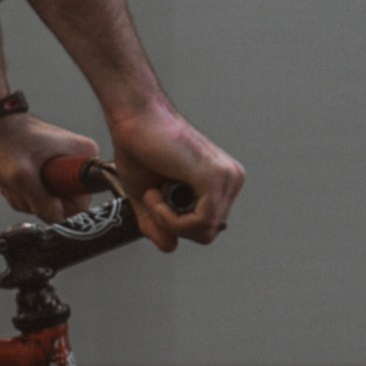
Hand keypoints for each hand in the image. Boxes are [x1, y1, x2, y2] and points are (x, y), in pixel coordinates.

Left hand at [0, 112, 106, 222]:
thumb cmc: (2, 143)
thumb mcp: (22, 177)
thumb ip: (43, 202)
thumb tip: (57, 218)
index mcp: (85, 155)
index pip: (82, 202)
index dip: (57, 203)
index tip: (38, 187)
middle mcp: (79, 161)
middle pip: (65, 204)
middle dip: (38, 202)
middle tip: (20, 185)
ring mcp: (64, 166)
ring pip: (50, 203)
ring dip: (26, 198)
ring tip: (13, 179)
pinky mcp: (50, 171)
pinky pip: (40, 197)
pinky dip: (22, 194)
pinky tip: (11, 179)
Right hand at [105, 102, 245, 252]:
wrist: (134, 117)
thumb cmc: (139, 147)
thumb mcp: (147, 197)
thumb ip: (158, 224)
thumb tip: (170, 247)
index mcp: (221, 181)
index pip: (207, 225)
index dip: (176, 224)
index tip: (155, 199)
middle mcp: (231, 178)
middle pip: (207, 232)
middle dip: (174, 224)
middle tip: (153, 197)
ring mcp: (227, 177)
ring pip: (204, 230)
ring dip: (169, 220)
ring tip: (153, 192)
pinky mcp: (215, 178)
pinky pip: (200, 221)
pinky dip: (172, 218)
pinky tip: (156, 193)